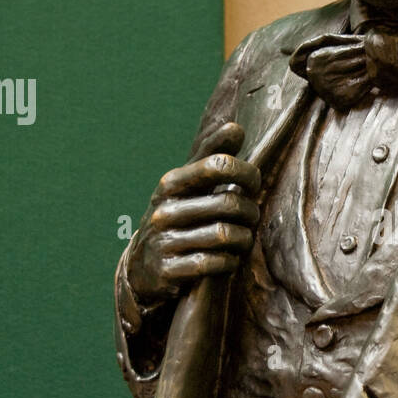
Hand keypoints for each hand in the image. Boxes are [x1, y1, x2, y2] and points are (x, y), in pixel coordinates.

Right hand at [126, 122, 261, 305]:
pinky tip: (230, 259)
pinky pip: (214, 263)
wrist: (143, 268)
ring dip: (244, 239)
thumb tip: (236, 127)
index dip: (246, 172)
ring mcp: (164, 240)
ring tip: (245, 239)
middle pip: (228, 203)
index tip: (254, 182)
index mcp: (170, 183)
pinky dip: (230, 262)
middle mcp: (163, 210)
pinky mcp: (168, 270)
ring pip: (224, 235)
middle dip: (250, 211)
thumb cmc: (177, 216)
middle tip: (253, 216)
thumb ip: (211, 156)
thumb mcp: (187, 186)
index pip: (217, 164)